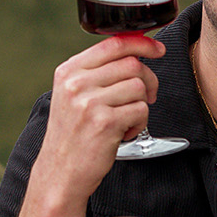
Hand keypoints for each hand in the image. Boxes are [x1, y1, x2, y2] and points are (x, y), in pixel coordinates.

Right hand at [15, 34, 164, 216]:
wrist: (60, 174)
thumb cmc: (73, 136)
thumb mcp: (74, 96)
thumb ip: (98, 73)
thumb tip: (138, 51)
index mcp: (68, 71)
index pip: (113, 43)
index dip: (142, 42)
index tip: (157, 49)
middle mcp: (76, 83)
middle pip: (132, 64)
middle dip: (148, 80)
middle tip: (147, 97)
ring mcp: (89, 102)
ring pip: (139, 87)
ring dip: (142, 105)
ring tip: (127, 121)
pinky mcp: (104, 122)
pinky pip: (141, 110)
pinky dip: (140, 123)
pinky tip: (125, 133)